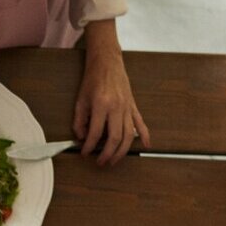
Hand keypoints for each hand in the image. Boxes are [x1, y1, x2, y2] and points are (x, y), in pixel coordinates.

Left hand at [74, 27, 149, 166]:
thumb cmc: (93, 80)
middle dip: (107, 153)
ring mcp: (127, 107)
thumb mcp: (80, 100)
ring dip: (122, 151)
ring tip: (114, 160)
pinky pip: (141, 123)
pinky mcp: (133, 106)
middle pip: (116, 137)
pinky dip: (145, 136)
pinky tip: (146, 146)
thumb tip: (82, 137)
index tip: (84, 153)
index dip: (89, 146)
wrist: (107, 62)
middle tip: (100, 162)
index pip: (96, 132)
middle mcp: (117, 107)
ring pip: (129, 135)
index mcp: (102, 105)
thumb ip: (79, 120)